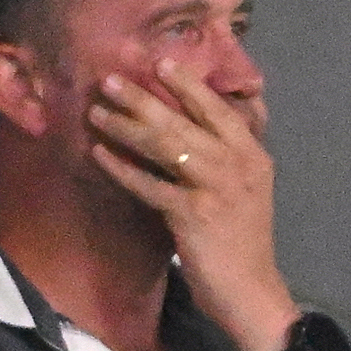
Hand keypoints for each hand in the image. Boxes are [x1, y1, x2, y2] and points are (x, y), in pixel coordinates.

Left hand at [85, 58, 292, 350]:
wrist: (250, 289)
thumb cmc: (241, 240)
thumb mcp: (245, 189)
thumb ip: (229, 155)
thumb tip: (208, 124)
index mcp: (253, 155)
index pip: (220, 109)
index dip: (190, 85)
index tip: (163, 61)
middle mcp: (239, 164)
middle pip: (187, 121)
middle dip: (147, 97)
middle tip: (113, 79)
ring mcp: (216, 188)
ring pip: (167, 147)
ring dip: (127, 126)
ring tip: (97, 111)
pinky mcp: (192, 215)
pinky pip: (150, 185)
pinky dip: (123, 168)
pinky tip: (100, 154)